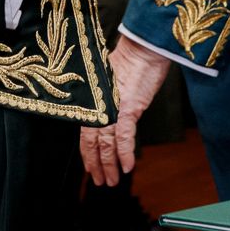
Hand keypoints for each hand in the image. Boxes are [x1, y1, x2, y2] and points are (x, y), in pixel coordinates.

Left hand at [80, 37, 171, 184]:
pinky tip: (127, 168)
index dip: (88, 154)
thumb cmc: (131, 60)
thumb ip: (108, 101)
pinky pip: (124, 138)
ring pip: (106, 145)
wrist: (144, 48)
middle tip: (100, 182)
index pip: (85, 133)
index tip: (90, 168)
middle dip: (96, 165)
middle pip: (93, 143)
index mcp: (94, 101)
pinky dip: (125, 154)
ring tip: (112, 181)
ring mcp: (112, 109)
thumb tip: (110, 114)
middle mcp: (99, 107)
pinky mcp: (128, 109)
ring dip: (109, 166)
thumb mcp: (111, 82)